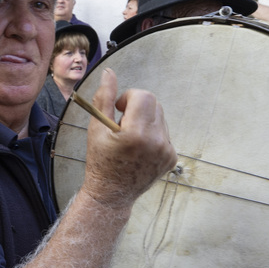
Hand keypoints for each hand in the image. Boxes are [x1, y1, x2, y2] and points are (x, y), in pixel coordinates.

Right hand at [80, 68, 176, 208]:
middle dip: (137, 107)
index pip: (143, 96)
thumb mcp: (97, 129)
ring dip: (145, 120)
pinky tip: (139, 149)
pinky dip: (152, 135)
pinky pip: (164, 133)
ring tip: (130, 139)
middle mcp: (157, 142)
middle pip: (154, 103)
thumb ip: (104, 98)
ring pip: (160, 117)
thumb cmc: (100, 161)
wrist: (112, 194)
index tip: (118, 108)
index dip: (129, 97)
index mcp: (137, 134)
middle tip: (122, 123)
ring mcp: (167, 151)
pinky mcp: (172, 158)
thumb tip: (109, 73)